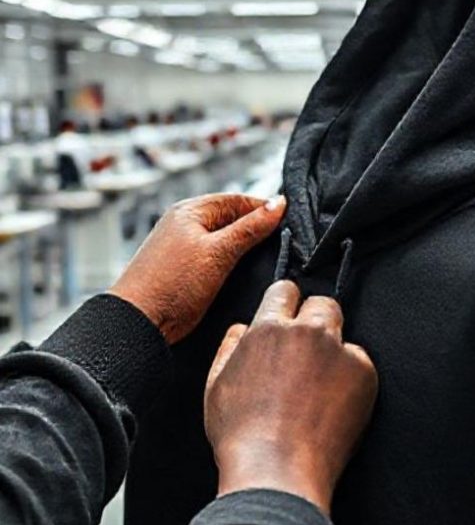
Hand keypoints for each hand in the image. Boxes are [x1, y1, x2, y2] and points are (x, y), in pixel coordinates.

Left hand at [110, 193, 285, 343]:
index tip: (288, 220)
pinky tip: (241, 275)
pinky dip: (230, 263)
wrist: (137, 324)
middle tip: (281, 242)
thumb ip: (250, 228)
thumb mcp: (219, 253)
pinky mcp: (182, 270)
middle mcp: (184, 224)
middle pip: (231, 218)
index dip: (264, 208)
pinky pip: (214, 257)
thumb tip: (278, 204)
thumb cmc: (171, 285)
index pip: (237, 200)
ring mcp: (181, 247)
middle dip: (255, 229)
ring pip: (223, 240)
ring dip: (243, 248)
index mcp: (190, 211)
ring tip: (265, 260)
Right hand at [204, 281, 377, 513]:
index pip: (284, 290)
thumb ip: (231, 346)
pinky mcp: (363, 371)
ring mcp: (337, 349)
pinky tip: (334, 404)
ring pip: (341, 329)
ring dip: (333, 345)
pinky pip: (360, 361)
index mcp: (267, 328)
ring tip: (320, 381)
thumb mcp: (217, 384)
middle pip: (320, 304)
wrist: (276, 472)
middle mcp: (305, 331)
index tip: (290, 317)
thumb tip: (242, 328)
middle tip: (308, 353)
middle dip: (315, 320)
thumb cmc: (242, 435)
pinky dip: (352, 376)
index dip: (286, 303)